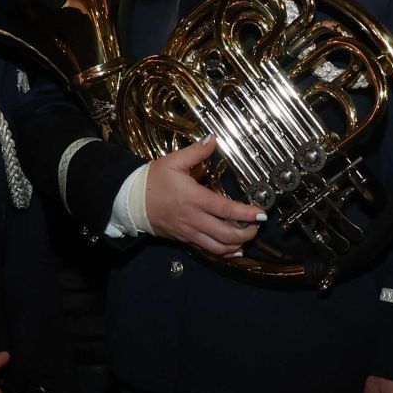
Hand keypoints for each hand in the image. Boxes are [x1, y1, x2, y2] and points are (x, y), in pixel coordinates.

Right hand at [144, 137, 264, 256]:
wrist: (130, 201)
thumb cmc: (152, 180)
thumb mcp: (173, 161)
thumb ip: (196, 152)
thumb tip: (214, 139)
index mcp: (194, 198)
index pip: (226, 209)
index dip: (246, 213)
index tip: (261, 213)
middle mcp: (194, 219)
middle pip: (226, 234)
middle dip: (246, 232)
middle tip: (257, 225)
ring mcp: (189, 232)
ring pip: (218, 247)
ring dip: (237, 245)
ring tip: (248, 237)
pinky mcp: (184, 239)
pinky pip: (207, 251)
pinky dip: (223, 253)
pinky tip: (234, 250)